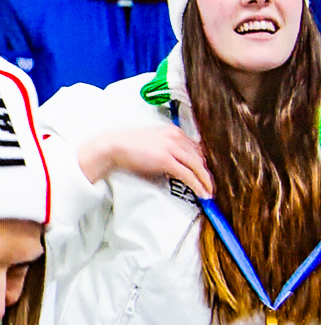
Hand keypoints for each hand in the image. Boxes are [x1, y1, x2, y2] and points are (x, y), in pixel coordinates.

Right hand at [78, 126, 213, 197]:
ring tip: (208, 193)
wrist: (114, 145)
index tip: (205, 174)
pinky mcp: (166, 160)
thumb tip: (177, 163)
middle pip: (199, 157)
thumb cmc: (129, 145)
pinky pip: (188, 174)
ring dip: (205, 181)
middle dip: (206, 174)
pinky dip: (197, 185)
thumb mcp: (153, 142)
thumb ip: (167, 148)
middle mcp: (176, 136)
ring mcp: (171, 147)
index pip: (196, 148)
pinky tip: (202, 193)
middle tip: (209, 186)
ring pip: (197, 166)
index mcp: (173, 131)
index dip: (202, 164)